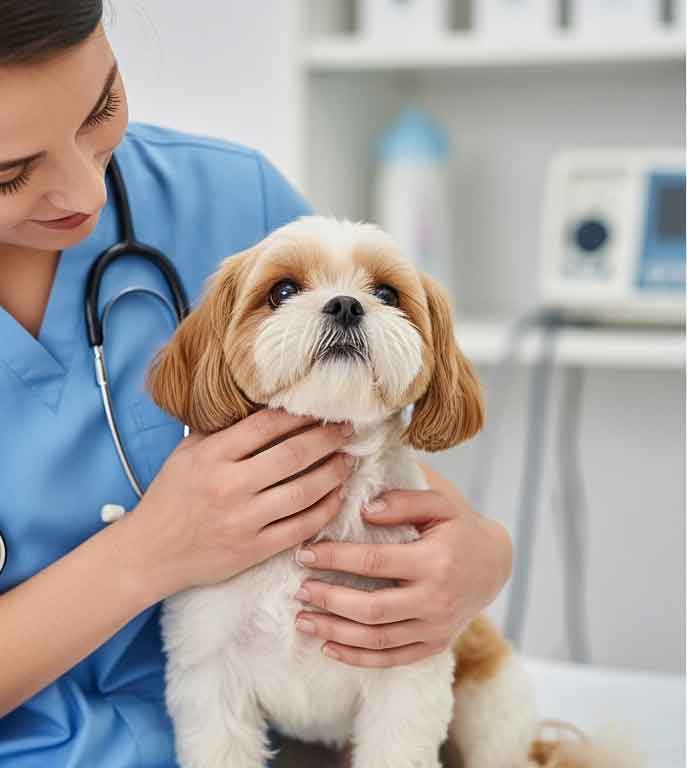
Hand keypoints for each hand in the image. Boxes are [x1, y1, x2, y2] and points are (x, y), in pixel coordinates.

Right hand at [121, 408, 356, 603]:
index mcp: (212, 456)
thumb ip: (222, 431)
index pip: (266, 426)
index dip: (301, 414)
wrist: (149, 553)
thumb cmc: (171, 497)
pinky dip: (325, 509)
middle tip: (349, 429)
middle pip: (293, 455)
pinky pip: (301, 527)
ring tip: (349, 460)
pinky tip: (337, 495)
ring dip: (334, 473)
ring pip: (304, 491)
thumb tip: (267, 408)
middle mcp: (229, 486)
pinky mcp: (254, 550)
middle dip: (328, 439)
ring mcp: (243, 520)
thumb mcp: (187, 453)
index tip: (324, 408)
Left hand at [292, 487, 511, 667]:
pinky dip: (358, 658)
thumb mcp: (440, 503)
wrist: (494, 564)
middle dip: (330, 600)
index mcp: (434, 561)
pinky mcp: (434, 644)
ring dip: (335, 632)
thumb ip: (403, 502)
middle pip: (372, 608)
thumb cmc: (459, 528)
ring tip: (303, 621)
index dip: (335, 558)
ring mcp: (435, 627)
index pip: (374, 562)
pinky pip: (392, 659)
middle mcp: (435, 599)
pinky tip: (329, 648)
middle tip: (299, 590)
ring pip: (377, 639)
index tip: (304, 553)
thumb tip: (365, 511)